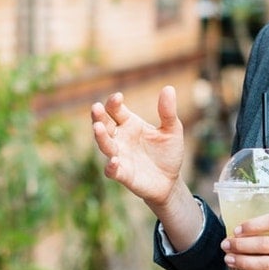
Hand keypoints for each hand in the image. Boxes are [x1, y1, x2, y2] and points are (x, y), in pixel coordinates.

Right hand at [90, 86, 185, 208]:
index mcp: (129, 123)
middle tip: (96, 108)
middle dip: (99, 116)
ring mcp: (120, 156)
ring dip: (101, 137)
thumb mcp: (172, 130)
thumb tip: (168, 88)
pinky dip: (111, 166)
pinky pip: (112, 170)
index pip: (115, 110)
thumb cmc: (168, 153)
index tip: (118, 97)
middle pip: (104, 124)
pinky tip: (114, 161)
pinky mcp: (123, 174)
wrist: (170, 181)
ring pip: (105, 145)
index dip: (114, 102)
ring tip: (98, 128)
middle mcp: (120, 138)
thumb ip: (167, 112)